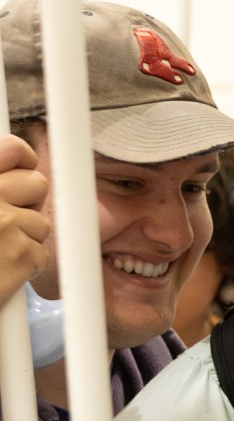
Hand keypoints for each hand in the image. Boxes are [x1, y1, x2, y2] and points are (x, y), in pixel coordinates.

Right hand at [0, 134, 52, 303]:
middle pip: (38, 185)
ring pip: (43, 223)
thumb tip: (21, 164)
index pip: (13, 149)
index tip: (23, 168)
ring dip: (25, 238)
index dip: (23, 159)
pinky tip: (2, 272)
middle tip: (5, 222)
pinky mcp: (22, 254)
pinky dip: (26, 265)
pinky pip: (41, 252)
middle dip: (28, 203)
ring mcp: (6, 224)